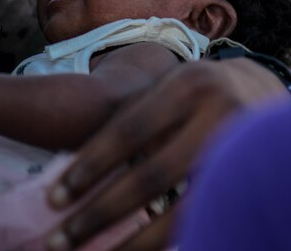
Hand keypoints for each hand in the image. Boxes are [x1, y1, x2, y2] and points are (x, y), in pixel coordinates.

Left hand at [45, 58, 288, 250]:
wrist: (266, 93)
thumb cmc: (201, 93)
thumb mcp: (174, 88)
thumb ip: (138, 116)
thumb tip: (75, 161)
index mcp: (188, 85)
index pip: (128, 131)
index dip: (89, 165)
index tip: (53, 198)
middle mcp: (219, 117)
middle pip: (150, 178)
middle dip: (100, 212)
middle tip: (57, 240)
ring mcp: (242, 156)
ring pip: (180, 214)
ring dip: (132, 245)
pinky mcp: (251, 188)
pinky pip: (205, 225)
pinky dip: (168, 245)